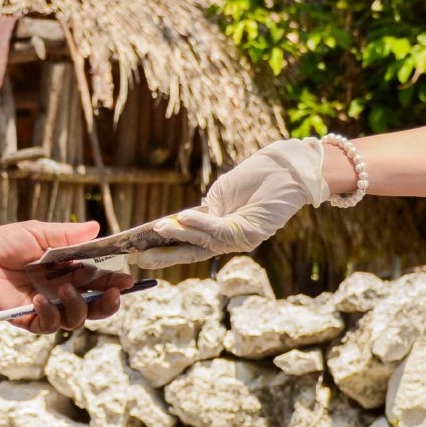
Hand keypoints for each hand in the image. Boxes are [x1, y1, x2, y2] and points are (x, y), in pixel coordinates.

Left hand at [0, 221, 134, 333]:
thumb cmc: (1, 245)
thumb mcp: (38, 233)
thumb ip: (67, 235)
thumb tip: (97, 228)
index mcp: (65, 272)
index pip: (96, 281)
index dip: (113, 281)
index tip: (127, 279)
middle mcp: (59, 292)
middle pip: (94, 306)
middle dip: (109, 302)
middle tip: (115, 293)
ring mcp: (46, 308)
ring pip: (76, 319)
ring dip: (79, 306)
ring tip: (68, 290)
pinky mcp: (28, 319)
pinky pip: (48, 325)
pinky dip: (50, 314)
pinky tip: (42, 300)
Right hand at [131, 139, 333, 268]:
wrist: (285, 168)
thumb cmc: (255, 177)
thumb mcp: (221, 195)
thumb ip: (203, 212)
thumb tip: (181, 224)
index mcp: (220, 230)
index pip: (190, 244)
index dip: (166, 249)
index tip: (140, 251)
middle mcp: (230, 240)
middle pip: (193, 251)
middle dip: (166, 255)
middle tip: (140, 258)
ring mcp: (241, 239)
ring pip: (205, 242)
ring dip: (180, 235)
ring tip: (158, 228)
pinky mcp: (252, 233)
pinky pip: (220, 231)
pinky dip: (201, 226)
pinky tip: (183, 218)